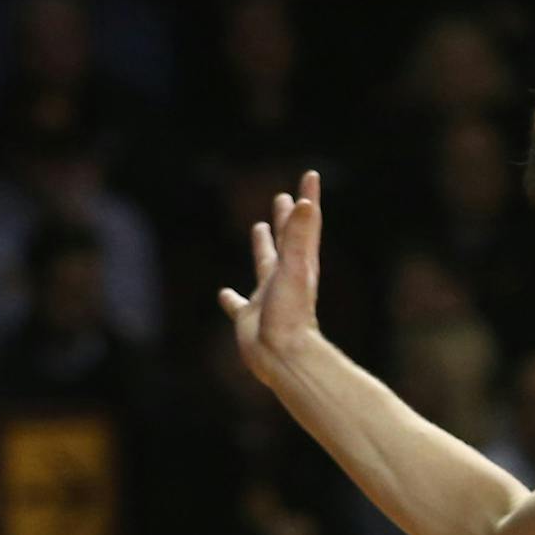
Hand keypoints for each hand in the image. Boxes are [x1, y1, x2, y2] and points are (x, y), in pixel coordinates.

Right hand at [219, 169, 323, 380]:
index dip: (308, 199)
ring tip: (258, 229)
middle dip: (285, 219)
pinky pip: (238, 306)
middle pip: (285, 241)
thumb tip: (305, 201)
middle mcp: (284, 279)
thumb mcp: (295, 269)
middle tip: (283, 198)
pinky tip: (224, 295)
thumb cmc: (291, 316)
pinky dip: (231, 299)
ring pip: (263, 266)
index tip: (311, 176)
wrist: (283, 359)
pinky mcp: (250, 319)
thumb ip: (298, 236)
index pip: (304, 225)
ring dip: (262, 248)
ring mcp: (267, 299)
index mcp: (298, 266)